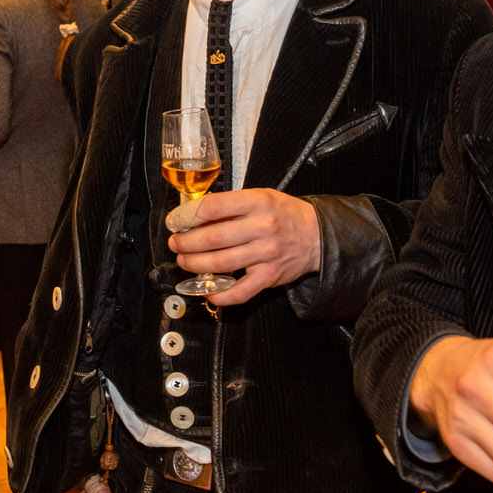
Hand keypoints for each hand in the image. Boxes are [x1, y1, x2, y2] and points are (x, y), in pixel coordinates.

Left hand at [165, 189, 319, 304]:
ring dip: (195, 264)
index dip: (187, 215)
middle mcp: (262, 227)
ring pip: (221, 263)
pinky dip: (220, 295)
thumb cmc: (285, 215)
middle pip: (213, 238)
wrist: (317, 235)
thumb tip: (194, 215)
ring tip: (184, 261)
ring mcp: (266, 253)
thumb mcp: (261, 197)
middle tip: (176, 243)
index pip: (213, 207)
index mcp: (258, 202)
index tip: (175, 221)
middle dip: (186, 243)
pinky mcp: (269, 276)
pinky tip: (207, 291)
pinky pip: (240, 291)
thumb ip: (231, 205)